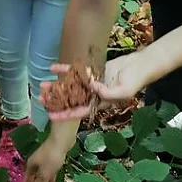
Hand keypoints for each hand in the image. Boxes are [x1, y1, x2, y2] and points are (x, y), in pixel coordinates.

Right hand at [24, 133, 70, 181]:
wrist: (61, 139)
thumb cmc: (51, 156)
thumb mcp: (45, 173)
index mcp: (30, 165)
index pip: (27, 181)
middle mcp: (35, 163)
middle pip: (33, 178)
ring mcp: (44, 160)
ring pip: (41, 175)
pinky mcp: (52, 159)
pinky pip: (48, 172)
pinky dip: (49, 178)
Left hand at [41, 54, 155, 121]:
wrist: (140, 65)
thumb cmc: (135, 81)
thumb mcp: (123, 91)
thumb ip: (108, 93)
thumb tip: (92, 88)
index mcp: (101, 103)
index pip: (80, 111)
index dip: (65, 114)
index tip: (51, 116)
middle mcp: (94, 95)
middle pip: (72, 99)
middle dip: (57, 100)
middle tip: (41, 98)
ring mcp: (93, 82)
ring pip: (71, 85)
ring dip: (58, 85)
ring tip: (43, 84)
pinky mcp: (92, 71)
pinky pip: (76, 71)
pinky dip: (65, 69)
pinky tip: (53, 67)